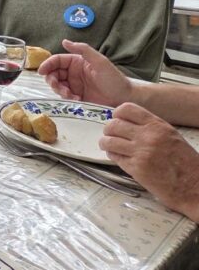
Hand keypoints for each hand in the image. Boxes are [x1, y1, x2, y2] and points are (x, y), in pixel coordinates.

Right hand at [40, 40, 132, 106]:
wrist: (125, 98)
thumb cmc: (115, 79)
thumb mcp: (100, 61)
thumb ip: (83, 50)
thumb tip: (65, 41)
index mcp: (77, 62)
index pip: (57, 61)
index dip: (47, 65)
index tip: (41, 71)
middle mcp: (74, 73)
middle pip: (54, 74)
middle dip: (52, 80)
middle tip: (58, 87)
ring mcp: (75, 85)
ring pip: (57, 86)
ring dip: (59, 90)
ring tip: (70, 95)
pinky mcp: (76, 97)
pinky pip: (64, 96)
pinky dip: (66, 98)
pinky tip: (75, 99)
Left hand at [100, 103, 198, 221]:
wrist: (195, 186)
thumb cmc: (186, 163)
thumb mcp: (172, 136)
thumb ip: (151, 128)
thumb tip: (130, 124)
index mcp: (158, 126)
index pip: (127, 109)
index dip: (118, 114)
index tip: (116, 119)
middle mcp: (148, 137)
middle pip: (113, 125)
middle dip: (109, 130)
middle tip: (110, 135)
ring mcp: (140, 153)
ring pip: (109, 141)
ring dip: (106, 143)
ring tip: (108, 146)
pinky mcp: (135, 169)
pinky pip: (114, 158)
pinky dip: (112, 156)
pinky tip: (117, 157)